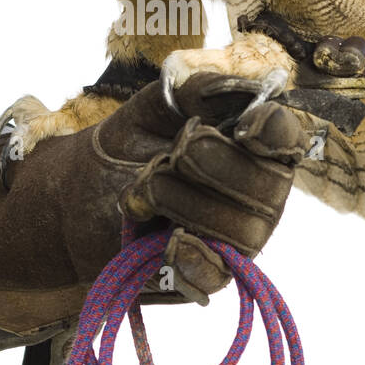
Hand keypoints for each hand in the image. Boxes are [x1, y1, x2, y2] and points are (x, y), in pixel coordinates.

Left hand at [0, 72, 311, 326]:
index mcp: (254, 148)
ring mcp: (235, 241)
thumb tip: (244, 87)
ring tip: (142, 188)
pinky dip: (193, 255)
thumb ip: (197, 88)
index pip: (288, 138)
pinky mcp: (205, 277)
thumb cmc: (127, 146)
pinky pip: (218, 274)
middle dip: (212, 163)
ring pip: (240, 229)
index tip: (244, 124)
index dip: (275, 129)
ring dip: (182, 200)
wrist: (76, 195)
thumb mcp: (155, 104)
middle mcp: (258, 196)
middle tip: (171, 152)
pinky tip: (168, 239)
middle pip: (269, 186)